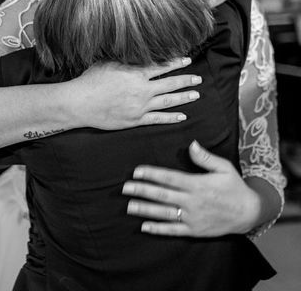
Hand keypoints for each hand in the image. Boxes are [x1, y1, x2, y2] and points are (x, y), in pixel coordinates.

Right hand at [63, 57, 201, 129]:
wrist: (80, 103)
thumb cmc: (90, 81)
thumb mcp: (107, 63)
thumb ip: (125, 59)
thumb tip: (136, 51)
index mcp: (135, 74)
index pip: (161, 67)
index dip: (176, 63)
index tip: (187, 60)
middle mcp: (141, 90)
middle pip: (169, 84)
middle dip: (185, 80)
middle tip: (198, 79)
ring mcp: (140, 106)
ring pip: (167, 101)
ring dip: (183, 97)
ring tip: (195, 95)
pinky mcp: (135, 120)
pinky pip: (157, 119)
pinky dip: (171, 118)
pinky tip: (182, 116)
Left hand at [122, 141, 260, 236]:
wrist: (250, 213)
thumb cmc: (234, 187)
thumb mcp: (224, 168)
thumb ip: (205, 157)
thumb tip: (192, 144)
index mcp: (197, 184)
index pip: (169, 178)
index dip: (152, 174)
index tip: (136, 171)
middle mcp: (192, 201)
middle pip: (162, 195)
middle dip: (142, 191)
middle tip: (124, 188)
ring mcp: (193, 217)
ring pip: (164, 213)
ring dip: (145, 210)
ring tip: (129, 206)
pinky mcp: (194, 230)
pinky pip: (173, 230)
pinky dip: (158, 229)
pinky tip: (144, 227)